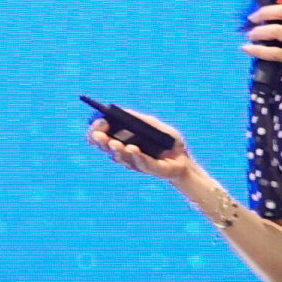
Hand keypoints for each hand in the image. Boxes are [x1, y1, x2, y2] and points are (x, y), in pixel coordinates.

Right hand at [85, 107, 206, 193]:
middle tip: (99, 135)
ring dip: (117, 150)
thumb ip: (138, 118)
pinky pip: (142, 163)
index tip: (98, 123)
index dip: (97, 130)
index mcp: (122, 141)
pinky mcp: (150, 169)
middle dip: (101, 141)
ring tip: (114, 143)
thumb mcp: (153, 124)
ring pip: (121, 158)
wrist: (184, 159)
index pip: (103, 136)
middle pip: (107, 148)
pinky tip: (132, 149)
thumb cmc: (168, 141)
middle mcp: (125, 153)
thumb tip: (120, 111)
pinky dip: (137, 156)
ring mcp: (136, 163)